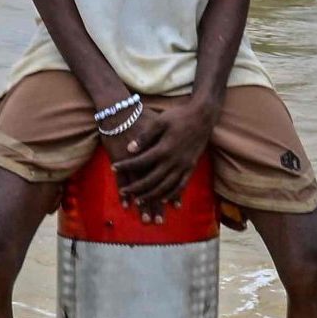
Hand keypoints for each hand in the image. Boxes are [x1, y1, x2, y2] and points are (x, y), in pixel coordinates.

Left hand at [109, 89, 213, 215]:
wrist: (202, 116)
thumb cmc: (179, 116)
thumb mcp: (160, 121)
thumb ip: (145, 137)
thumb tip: (129, 149)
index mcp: (164, 149)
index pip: (140, 162)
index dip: (126, 165)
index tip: (113, 167)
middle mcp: (174, 161)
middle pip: (151, 180)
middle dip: (136, 188)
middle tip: (124, 192)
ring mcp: (183, 166)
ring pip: (165, 187)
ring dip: (151, 196)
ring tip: (139, 201)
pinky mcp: (191, 168)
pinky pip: (181, 186)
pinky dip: (171, 195)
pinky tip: (162, 199)